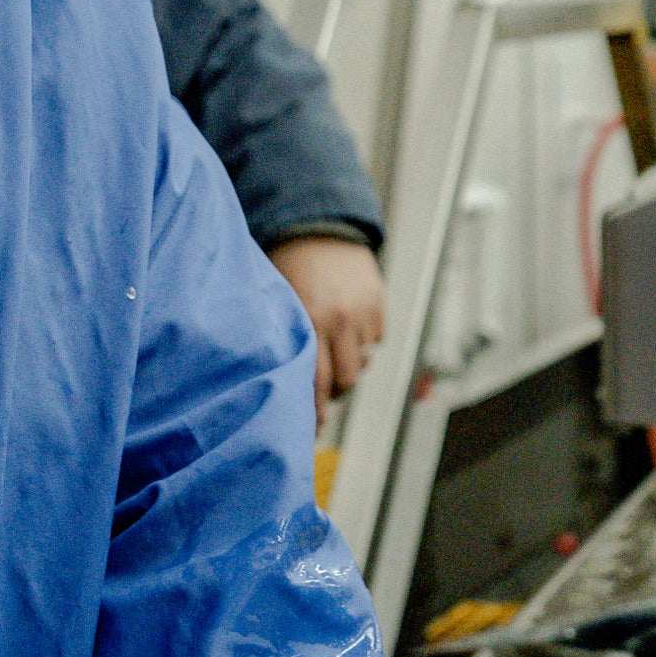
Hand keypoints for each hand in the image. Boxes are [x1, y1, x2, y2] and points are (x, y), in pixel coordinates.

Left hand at [267, 236, 385, 403]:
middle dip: (332, 396)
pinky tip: (346, 331)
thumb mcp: (277, 303)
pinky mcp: (379, 305)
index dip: (313, 412)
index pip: (313, 383)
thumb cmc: (287, 268)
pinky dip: (363, 345)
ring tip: (333, 360)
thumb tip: (284, 387)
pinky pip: (375, 342)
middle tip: (320, 400)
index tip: (310, 430)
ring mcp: (361, 313)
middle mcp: (337, 320)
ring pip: (360, 366)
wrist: (319, 226)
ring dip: (347, 370)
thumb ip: (284, 341)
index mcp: (306, 321)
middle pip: (343, 382)